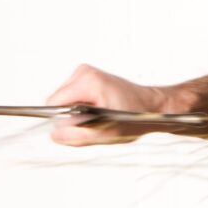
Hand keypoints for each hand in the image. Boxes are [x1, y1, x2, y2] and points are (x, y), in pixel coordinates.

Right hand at [47, 64, 168, 145]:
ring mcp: (85, 73)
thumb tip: (55, 135)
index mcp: (88, 82)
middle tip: (97, 121)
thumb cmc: (136, 116)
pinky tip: (100, 109)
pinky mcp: (87, 77)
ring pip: (64, 100)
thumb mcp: (107, 132)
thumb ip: (78, 135)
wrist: (153, 105)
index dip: (63, 119)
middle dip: (72, 116)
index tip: (83, 125)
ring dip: (77, 112)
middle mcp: (84, 72)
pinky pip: (72, 97)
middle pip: (58, 101)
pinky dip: (82, 107)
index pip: (54, 103)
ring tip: (100, 114)